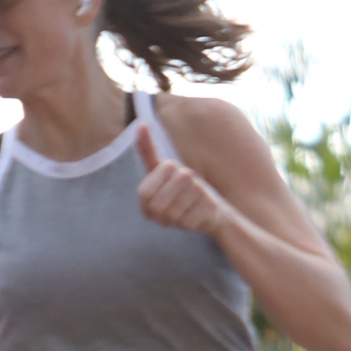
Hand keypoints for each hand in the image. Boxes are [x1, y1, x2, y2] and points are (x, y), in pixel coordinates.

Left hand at [135, 118, 228, 237]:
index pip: (144, 194)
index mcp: (168, 166)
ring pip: (172, 216)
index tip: (156, 202)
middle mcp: (185, 174)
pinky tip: (194, 218)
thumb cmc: (179, 192)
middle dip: (160, 216)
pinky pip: (186, 224)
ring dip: (174, 221)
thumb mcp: (159, 173)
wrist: (210, 210)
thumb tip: (140, 124)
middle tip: (170, 212)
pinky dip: (187, 226)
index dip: (147, 206)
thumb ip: (147, 150)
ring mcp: (199, 189)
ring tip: (182, 213)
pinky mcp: (209, 206)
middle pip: (157, 206)